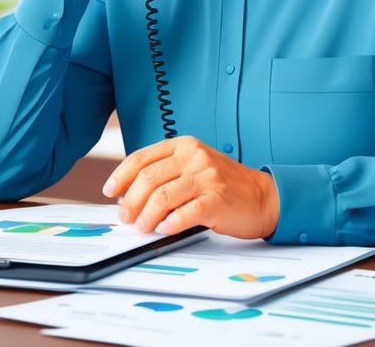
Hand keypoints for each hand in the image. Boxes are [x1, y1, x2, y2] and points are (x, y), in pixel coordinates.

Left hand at [102, 136, 280, 239]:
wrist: (264, 197)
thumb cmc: (226, 186)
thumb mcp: (195, 168)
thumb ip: (167, 174)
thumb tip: (129, 196)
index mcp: (185, 145)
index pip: (141, 157)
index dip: (120, 176)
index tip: (110, 191)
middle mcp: (194, 156)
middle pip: (147, 178)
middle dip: (130, 202)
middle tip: (126, 217)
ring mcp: (206, 177)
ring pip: (161, 197)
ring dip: (146, 216)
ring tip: (143, 227)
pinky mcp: (216, 200)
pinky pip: (183, 214)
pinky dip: (169, 224)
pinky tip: (165, 229)